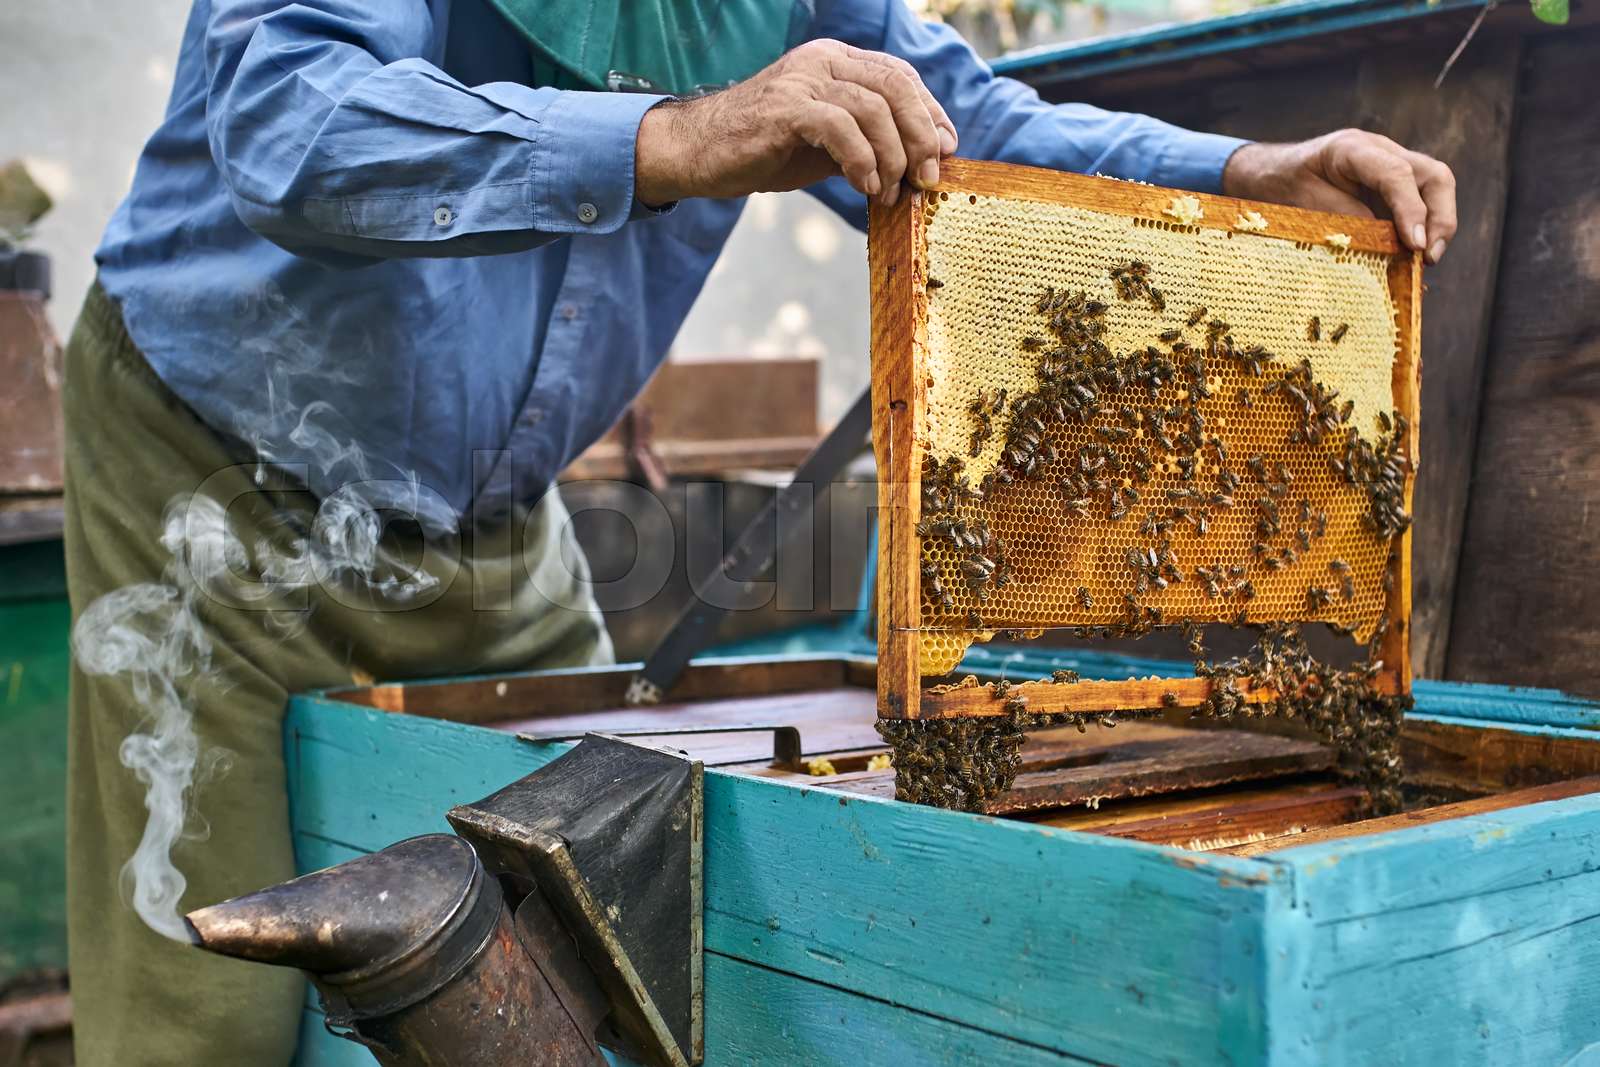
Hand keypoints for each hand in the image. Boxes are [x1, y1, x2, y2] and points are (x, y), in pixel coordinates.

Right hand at [635, 39, 957, 208]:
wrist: (697, 152)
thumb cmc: (762, 149)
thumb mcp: (825, 143)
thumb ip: (866, 142)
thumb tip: (917, 164)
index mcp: (835, 60)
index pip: (900, 76)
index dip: (930, 111)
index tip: (946, 148)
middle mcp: (822, 60)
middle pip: (895, 86)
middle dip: (921, 134)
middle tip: (928, 176)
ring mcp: (803, 81)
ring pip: (873, 108)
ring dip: (894, 155)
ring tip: (893, 191)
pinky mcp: (786, 109)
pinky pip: (840, 128)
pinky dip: (862, 160)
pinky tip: (866, 186)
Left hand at [1222, 130, 1456, 262]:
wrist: (1273, 173)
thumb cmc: (1284, 186)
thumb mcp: (1305, 203)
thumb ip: (1345, 216)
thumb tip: (1387, 240)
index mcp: (1352, 148)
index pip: (1396, 173)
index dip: (1411, 210)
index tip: (1416, 245)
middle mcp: (1381, 151)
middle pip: (1433, 176)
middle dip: (1441, 216)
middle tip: (1429, 256)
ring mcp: (1392, 166)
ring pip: (1435, 188)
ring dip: (1438, 225)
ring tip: (1425, 261)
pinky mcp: (1394, 187)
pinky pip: (1421, 203)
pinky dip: (1422, 229)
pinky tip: (1412, 257)